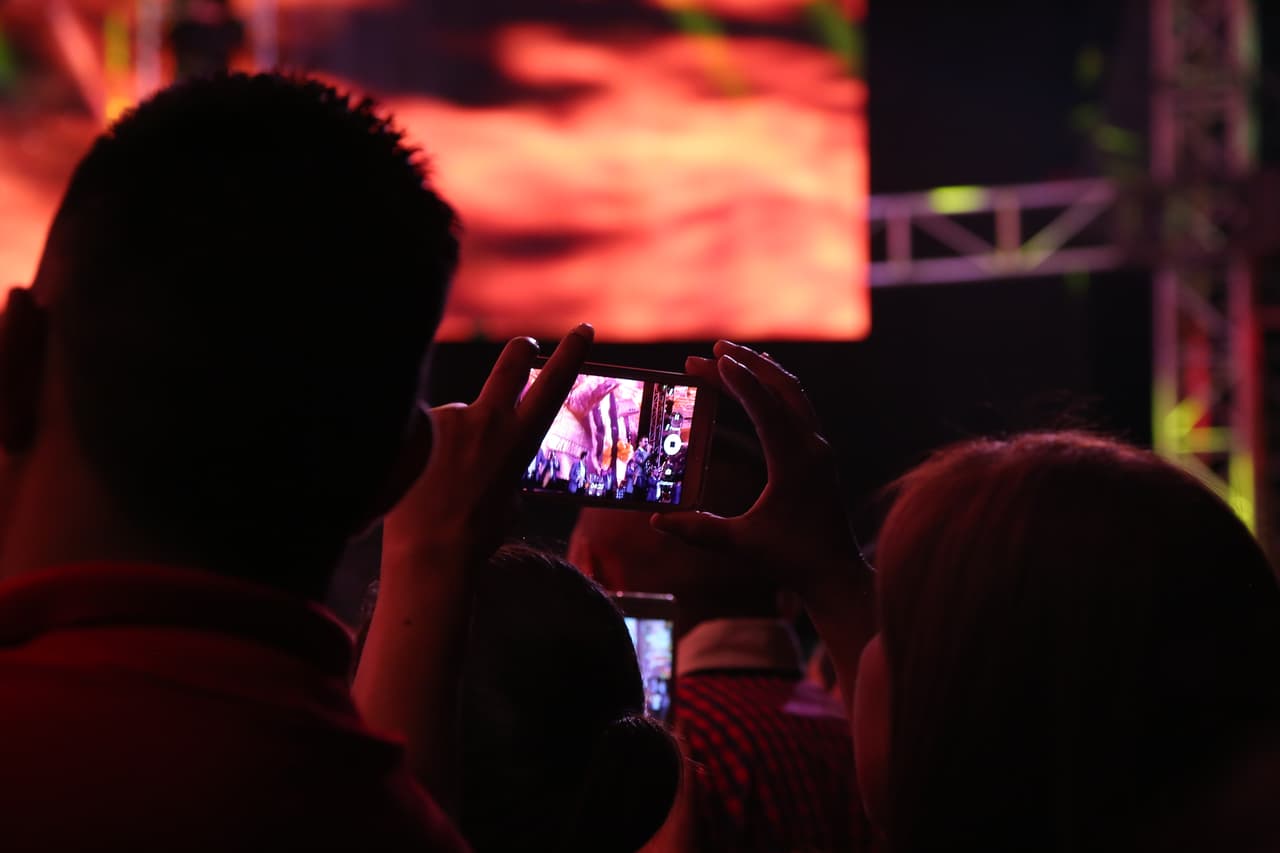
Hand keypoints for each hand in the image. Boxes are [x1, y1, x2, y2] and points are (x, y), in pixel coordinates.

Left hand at [382, 323, 593, 572]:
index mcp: (519, 440)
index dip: (572, 352)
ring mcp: (450, 420)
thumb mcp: (512, 500)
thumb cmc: (476, 534)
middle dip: (523, 351)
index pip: (554, 384)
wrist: (430, 552)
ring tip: (440, 483)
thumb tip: (497, 457)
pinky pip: (428, 433)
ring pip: (459, 418)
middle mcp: (487, 420)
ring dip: (455, 440)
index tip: (584, 329)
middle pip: (511, 363)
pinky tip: (420, 481)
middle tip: (527, 347)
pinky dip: (426, 453)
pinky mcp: (418, 427)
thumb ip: (510, 468)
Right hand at [652, 341, 864, 598]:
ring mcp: (819, 450)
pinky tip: (755, 389)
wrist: (834, 573)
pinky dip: (775, 391)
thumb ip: (699, 531)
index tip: (712, 359)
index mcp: (795, 463)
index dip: (737, 381)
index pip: (766, 408)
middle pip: (783, 389)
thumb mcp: (742, 545)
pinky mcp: (818, 455)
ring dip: (764, 373)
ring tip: (732, 357)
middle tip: (714, 349)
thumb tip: (657, 520)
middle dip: (749, 365)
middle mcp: (812, 448)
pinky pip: (798, 409)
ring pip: (794, 395)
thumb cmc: (791, 560)